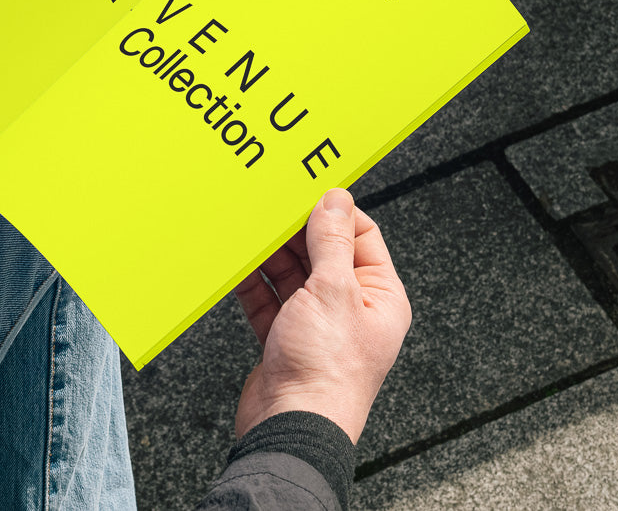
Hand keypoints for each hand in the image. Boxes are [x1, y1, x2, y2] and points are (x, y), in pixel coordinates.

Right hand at [231, 188, 410, 444]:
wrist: (291, 426)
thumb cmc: (326, 371)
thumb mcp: (332, 290)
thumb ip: (331, 242)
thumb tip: (335, 200)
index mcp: (380, 296)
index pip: (361, 236)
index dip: (334, 212)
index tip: (305, 191)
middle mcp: (352, 309)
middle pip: (322, 253)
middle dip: (295, 233)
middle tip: (269, 209)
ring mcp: (317, 324)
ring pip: (292, 275)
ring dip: (269, 256)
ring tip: (249, 232)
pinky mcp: (285, 339)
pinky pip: (267, 300)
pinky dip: (251, 283)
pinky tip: (236, 265)